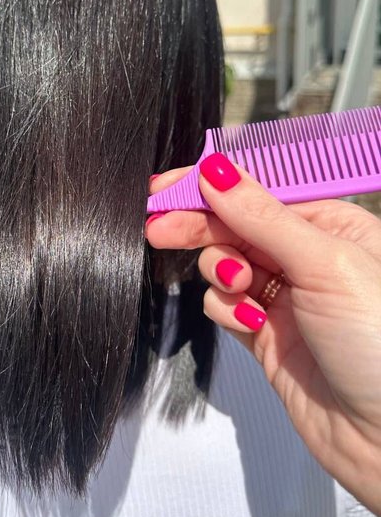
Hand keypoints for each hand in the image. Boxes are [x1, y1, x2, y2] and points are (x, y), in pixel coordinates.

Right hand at [146, 157, 380, 516]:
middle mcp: (306, 257)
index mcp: (331, 226)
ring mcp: (283, 297)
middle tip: (158, 228)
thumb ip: (264, 217)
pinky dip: (226, 309)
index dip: (211, 187)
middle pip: (234, 225)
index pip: (259, 192)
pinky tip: (248, 323)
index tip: (165, 187)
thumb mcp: (326, 264)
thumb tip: (216, 171)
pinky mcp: (263, 334)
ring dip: (220, 271)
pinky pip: (224, 305)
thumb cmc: (379, 345)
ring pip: (223, 264)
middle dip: (198, 225)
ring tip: (239, 288)